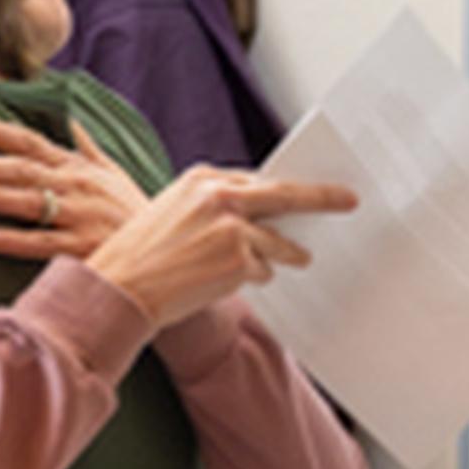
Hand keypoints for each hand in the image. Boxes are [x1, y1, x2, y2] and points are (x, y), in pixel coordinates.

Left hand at [0, 113, 144, 257]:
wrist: (167, 252)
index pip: (31, 142)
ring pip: (27, 203)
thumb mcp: (115, 172)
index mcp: (77, 168)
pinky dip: (15, 240)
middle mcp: (75, 187)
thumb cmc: (133, 211)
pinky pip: (43, 244)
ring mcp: (79, 217)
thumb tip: (73, 119)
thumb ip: (88, 146)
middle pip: (21, 171)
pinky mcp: (83, 249)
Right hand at [79, 166, 360, 330]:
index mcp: (203, 179)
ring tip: (297, 258)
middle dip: (321, 198)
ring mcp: (233, 228)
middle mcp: (221, 197)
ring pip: (277, 242)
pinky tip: (224, 281)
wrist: (121, 288)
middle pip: (286, 194)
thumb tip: (256, 215)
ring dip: (287, 253)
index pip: (259, 179)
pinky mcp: (239, 260)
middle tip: (348, 200)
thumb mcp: (172, 213)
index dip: (286, 188)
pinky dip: (253, 277)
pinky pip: (263, 270)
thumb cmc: (140, 256)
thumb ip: (212, 207)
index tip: (311, 189)